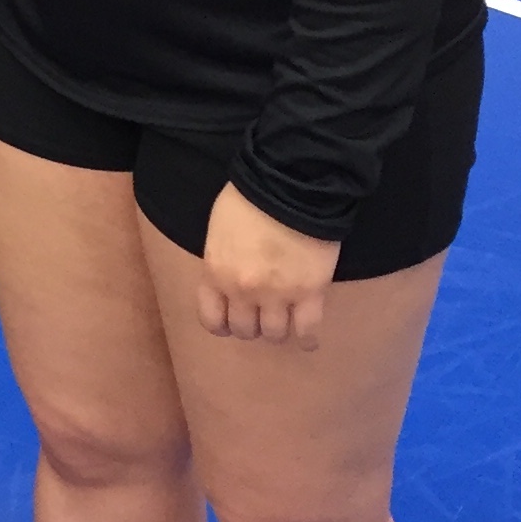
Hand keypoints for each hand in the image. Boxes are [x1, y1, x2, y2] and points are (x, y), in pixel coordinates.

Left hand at [197, 183, 338, 348]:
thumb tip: (229, 275)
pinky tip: (307, 337)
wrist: (290, 184)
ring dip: (277, 328)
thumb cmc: (250, 197)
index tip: (231, 320)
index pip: (211, 319)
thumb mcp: (220, 229)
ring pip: (274, 334)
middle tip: (261, 314)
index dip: (222, 324)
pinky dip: (307, 337)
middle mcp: (243, 290)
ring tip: (284, 319)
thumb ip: (222, 258)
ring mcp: (277, 295)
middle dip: (251, 324)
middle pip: (244, 330)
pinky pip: (307, 330)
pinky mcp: (309, 293)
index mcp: (216, 272)